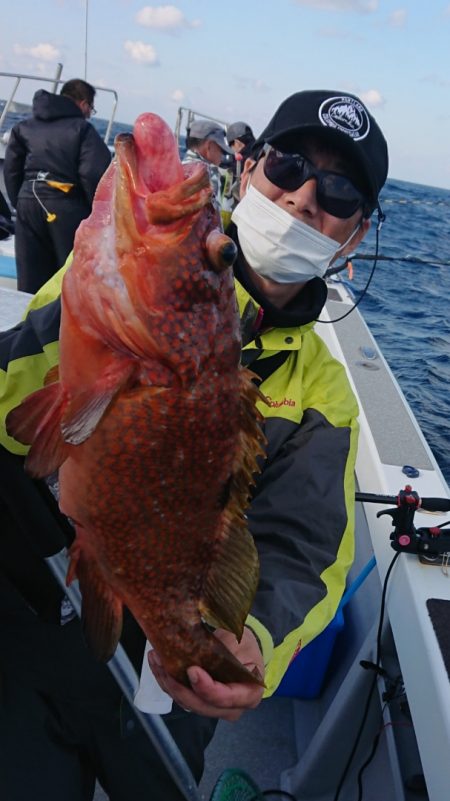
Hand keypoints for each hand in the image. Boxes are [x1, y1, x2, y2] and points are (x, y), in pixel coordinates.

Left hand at [148, 627, 264, 720]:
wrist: (244, 652)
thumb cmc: (246, 647)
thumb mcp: (242, 642)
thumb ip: (225, 648)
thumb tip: (200, 644)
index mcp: (248, 695)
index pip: (224, 698)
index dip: (206, 687)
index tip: (192, 670)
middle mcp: (231, 708)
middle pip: (200, 705)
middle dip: (179, 687)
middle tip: (164, 664)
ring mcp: (213, 708)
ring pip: (186, 703)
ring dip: (168, 683)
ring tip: (156, 660)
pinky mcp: (199, 702)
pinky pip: (180, 697)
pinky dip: (167, 682)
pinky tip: (157, 665)